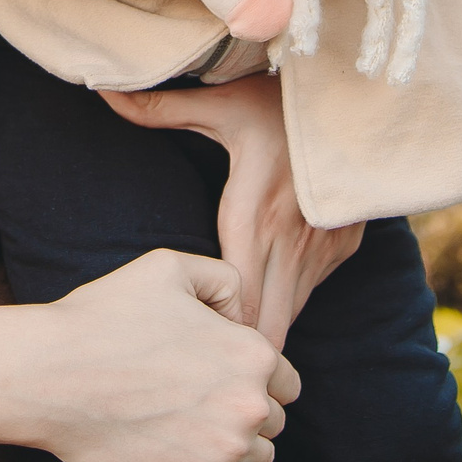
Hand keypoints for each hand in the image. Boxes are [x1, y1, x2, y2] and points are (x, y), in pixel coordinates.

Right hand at [0, 250, 299, 461]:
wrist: (51, 375)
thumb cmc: (104, 316)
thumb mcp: (167, 266)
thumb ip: (222, 278)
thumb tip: (242, 312)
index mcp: (251, 354)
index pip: (285, 379)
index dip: (252, 375)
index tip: (216, 374)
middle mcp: (249, 405)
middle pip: (272, 420)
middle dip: (242, 409)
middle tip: (195, 400)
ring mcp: (223, 451)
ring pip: (259, 457)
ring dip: (235, 446)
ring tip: (189, 428)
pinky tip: (188, 457)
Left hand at [103, 77, 364, 349]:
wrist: (358, 98)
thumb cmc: (279, 101)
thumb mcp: (219, 103)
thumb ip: (160, 107)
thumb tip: (103, 90)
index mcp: (250, 215)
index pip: (234, 302)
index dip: (216, 332)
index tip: (192, 349)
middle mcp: (288, 240)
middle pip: (266, 325)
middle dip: (240, 351)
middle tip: (212, 372)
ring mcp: (322, 247)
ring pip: (291, 313)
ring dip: (267, 329)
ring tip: (235, 355)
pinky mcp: (345, 245)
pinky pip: (312, 288)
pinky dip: (291, 301)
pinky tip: (269, 304)